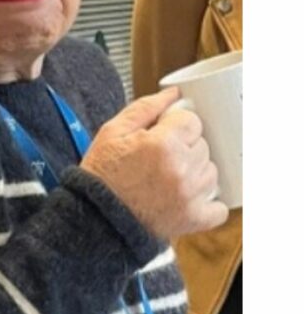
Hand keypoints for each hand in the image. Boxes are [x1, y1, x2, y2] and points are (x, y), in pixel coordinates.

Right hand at [81, 88, 228, 238]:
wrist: (95, 218)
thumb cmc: (101, 175)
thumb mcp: (113, 132)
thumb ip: (146, 108)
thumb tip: (173, 94)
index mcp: (163, 144)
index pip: (192, 121)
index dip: (176, 125)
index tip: (162, 135)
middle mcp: (181, 169)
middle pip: (202, 145)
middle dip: (184, 147)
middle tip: (160, 158)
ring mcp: (190, 196)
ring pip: (211, 172)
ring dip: (195, 172)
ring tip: (169, 178)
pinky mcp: (193, 219)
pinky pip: (219, 208)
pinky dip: (208, 203)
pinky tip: (187, 198)